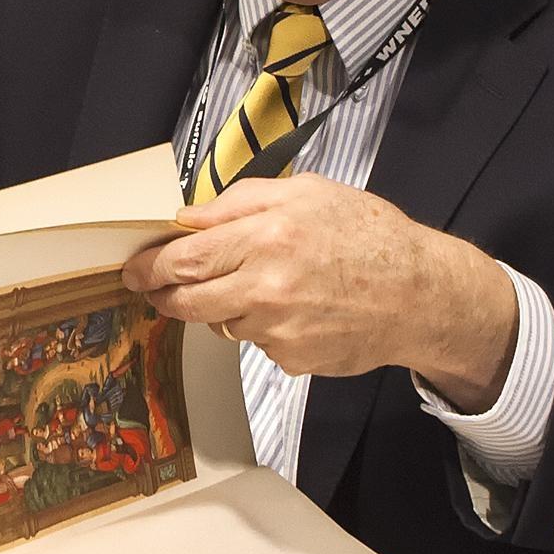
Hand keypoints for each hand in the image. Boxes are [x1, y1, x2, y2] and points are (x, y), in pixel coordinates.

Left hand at [121, 174, 516, 405]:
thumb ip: (240, 202)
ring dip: (223, 306)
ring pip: (221, 322)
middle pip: (187, 300)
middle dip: (164, 294)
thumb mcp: (307, 193)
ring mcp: (277, 329)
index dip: (149, 267)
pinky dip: (263, 327)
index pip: (184, 259)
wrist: (420, 294)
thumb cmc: (367, 234)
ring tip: (262, 285)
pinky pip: (257, 343)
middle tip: (156, 288)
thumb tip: (187, 218)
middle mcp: (266, 287)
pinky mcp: (291, 360)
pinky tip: (297, 309)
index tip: (133, 270)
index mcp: (267, 236)